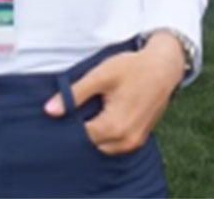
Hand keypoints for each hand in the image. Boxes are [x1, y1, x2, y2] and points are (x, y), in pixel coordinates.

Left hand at [43, 34, 185, 154]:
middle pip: (91, 143)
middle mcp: (125, 140)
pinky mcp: (139, 138)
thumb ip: (75, 94)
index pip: (79, 136)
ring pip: (103, 145)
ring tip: (92, 107)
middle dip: (81, 128)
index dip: (68, 123)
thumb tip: (50, 110)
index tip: (63, 109)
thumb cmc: (132, 68)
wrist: (163, 67)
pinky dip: (107, 133)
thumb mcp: (100, 75)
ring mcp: (134, 142)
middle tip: (77, 107)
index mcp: (114, 126)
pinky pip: (116, 143)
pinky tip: (104, 113)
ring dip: (95, 132)